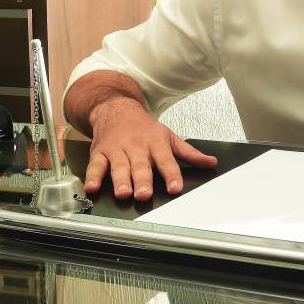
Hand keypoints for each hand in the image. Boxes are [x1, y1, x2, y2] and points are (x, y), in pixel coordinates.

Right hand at [84, 98, 216, 200]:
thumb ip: (190, 154)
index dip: (172, 175)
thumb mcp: (170, 137)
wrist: (117, 110)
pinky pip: (95, 166)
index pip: (166, 161)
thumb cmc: (144, 128)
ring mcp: (117, 150)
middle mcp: (137, 147)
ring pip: (119, 166)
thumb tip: (211, 163)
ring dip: (120, 180)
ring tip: (123, 193)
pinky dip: (93, 177)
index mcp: (156, 144)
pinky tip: (92, 187)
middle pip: (141, 166)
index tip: (175, 188)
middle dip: (143, 180)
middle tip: (145, 193)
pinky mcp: (100, 153)